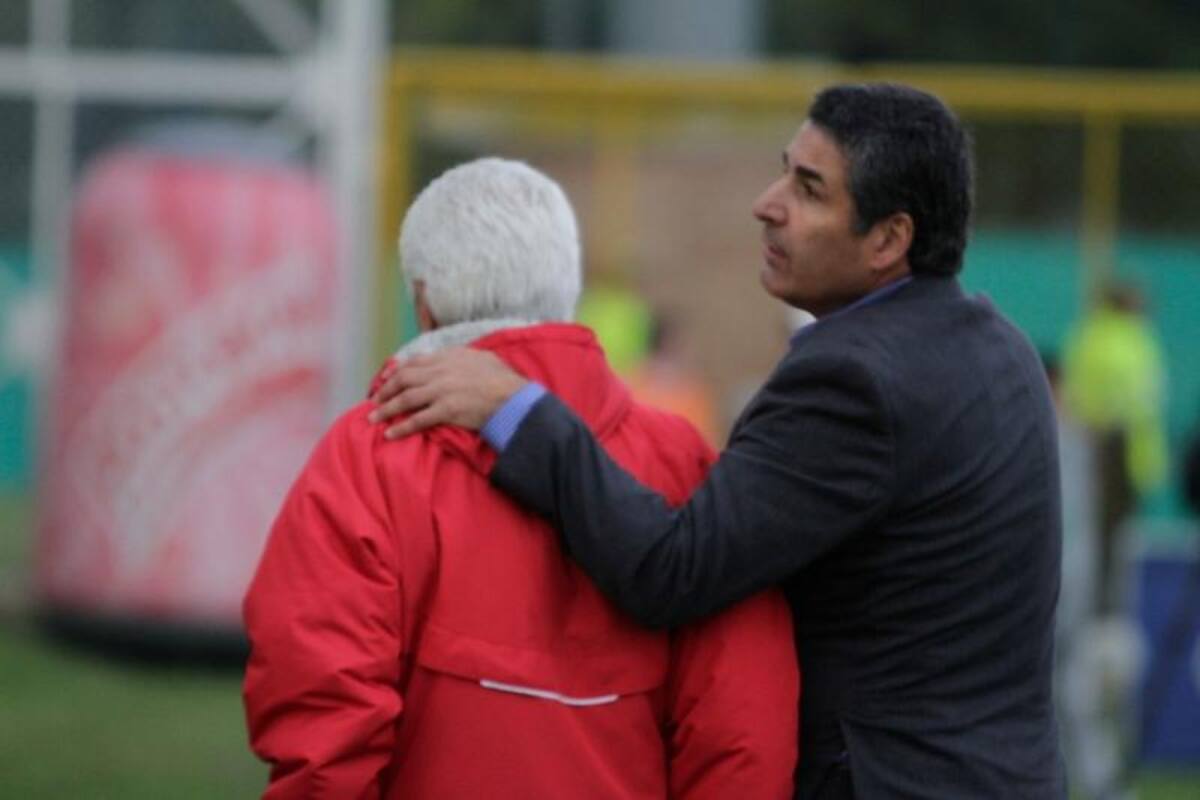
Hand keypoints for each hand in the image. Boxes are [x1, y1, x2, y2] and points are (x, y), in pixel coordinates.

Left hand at [367, 347, 526, 438]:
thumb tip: (456, 356)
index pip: (414, 363)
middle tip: (374, 400)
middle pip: (404, 379)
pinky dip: (402, 426)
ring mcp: (442, 391)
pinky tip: (390, 433)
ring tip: (373, 417)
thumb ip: (463, 356)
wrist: (513, 397)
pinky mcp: (446, 410)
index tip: (385, 379)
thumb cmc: (503, 379)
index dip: (395, 371)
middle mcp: (440, 372)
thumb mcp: (481, 357)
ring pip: (405, 399)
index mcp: (448, 357)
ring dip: (386, 408)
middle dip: (385, 390)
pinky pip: (418, 420)